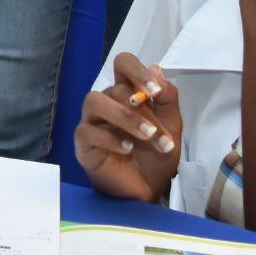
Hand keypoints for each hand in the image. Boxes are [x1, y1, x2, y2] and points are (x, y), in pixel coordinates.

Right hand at [75, 53, 181, 201]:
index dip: (137, 71)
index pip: (123, 64)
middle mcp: (108, 102)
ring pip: (94, 101)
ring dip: (124, 117)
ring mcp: (92, 121)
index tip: (155, 91)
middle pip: (116, 89)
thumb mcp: (172, 127)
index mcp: (128, 93)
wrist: (148, 190)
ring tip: (146, 136)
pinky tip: (127, 148)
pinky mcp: (83, 143)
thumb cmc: (156, 157)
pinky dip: (109, 138)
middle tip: (158, 134)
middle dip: (143, 112)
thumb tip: (156, 68)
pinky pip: (86, 130)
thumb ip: (167, 99)